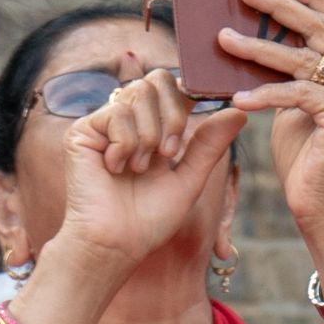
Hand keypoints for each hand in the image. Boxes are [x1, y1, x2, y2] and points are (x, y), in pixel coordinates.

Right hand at [52, 67, 248, 276]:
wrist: (117, 243)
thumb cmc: (152, 218)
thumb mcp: (191, 177)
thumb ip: (211, 143)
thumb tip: (241, 112)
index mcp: (156, 128)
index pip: (175, 87)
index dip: (191, 92)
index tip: (207, 106)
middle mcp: (129, 121)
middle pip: (158, 80)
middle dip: (173, 116)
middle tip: (169, 154)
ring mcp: (104, 124)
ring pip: (139, 94)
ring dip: (150, 136)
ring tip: (140, 169)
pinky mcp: (82, 132)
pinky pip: (117, 114)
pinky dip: (126, 144)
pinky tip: (116, 168)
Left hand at [218, 0, 323, 232]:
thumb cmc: (305, 160)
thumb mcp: (297, 107)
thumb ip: (294, 76)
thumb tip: (261, 42)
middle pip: (322, 29)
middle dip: (280, 6)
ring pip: (303, 60)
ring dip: (258, 47)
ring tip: (223, 39)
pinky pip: (298, 95)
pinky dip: (265, 94)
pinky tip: (237, 99)